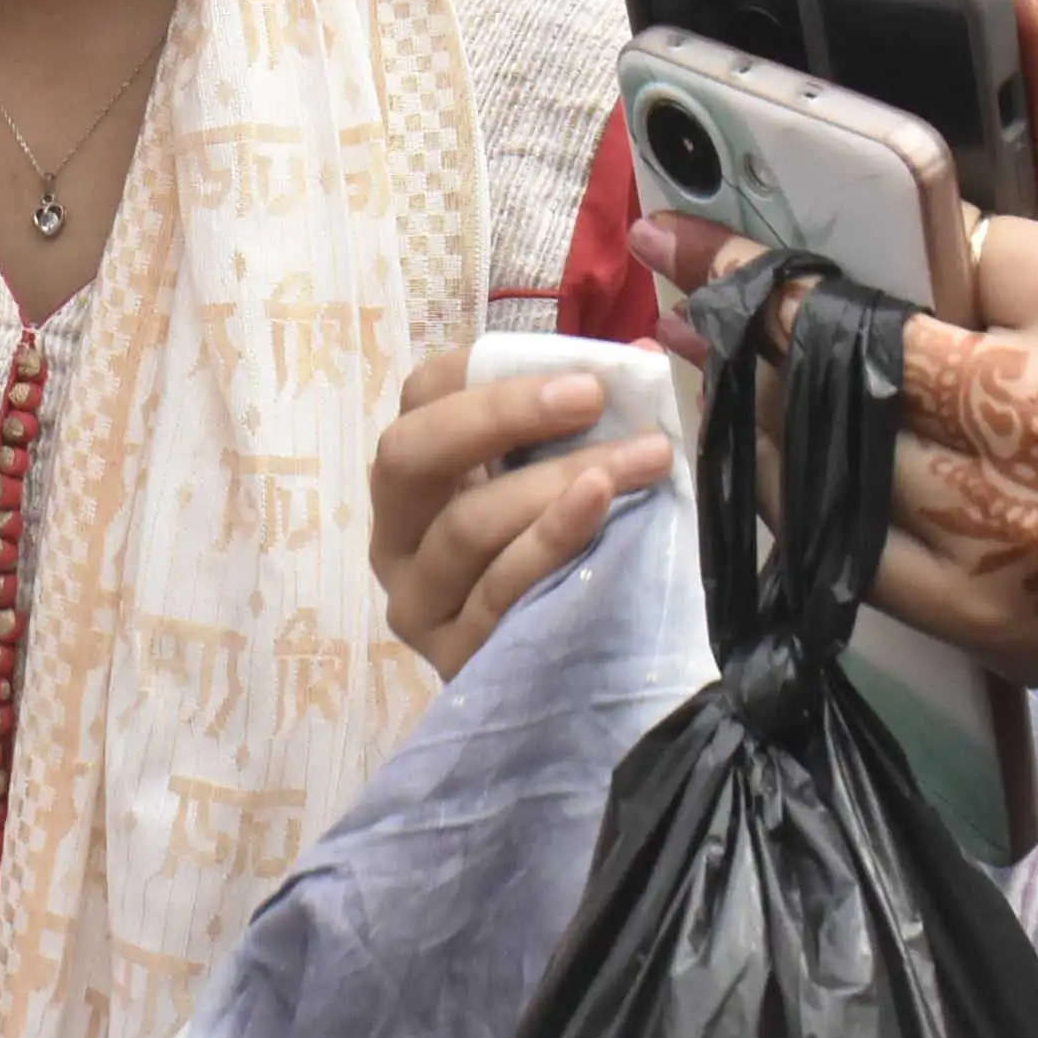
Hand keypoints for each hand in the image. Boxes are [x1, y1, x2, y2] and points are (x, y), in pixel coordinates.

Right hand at [368, 352, 677, 680]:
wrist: (567, 679)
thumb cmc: (558, 557)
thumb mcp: (556, 478)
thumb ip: (584, 421)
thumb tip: (643, 357)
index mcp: (412, 476)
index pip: (421, 396)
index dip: (490, 373)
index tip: (584, 374)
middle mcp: (393, 534)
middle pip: (409, 455)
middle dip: (501, 416)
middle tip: (591, 399)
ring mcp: (416, 599)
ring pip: (466, 525)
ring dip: (555, 482)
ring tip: (638, 459)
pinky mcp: (452, 655)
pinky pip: (498, 590)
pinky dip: (551, 540)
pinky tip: (602, 509)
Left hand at [630, 0, 1037, 760]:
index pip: (933, 239)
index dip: (836, 225)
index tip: (731, 192)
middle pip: (849, 335)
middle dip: (742, 292)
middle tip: (663, 249)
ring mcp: (993, 518)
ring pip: (816, 428)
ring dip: (736, 378)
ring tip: (691, 327)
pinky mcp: (950, 599)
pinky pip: (819, 522)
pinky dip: (773, 472)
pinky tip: (748, 428)